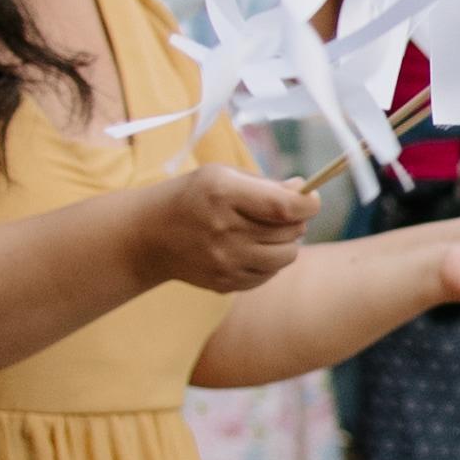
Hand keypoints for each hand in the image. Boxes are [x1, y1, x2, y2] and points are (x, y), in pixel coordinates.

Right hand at [139, 159, 310, 293]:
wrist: (149, 236)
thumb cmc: (194, 197)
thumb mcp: (222, 175)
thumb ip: (266, 184)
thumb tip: (304, 192)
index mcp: (222, 194)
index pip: (283, 206)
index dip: (307, 204)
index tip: (310, 199)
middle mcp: (223, 230)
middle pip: (290, 233)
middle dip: (296, 221)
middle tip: (283, 213)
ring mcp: (224, 261)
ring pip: (286, 257)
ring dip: (287, 243)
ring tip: (268, 231)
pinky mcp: (224, 284)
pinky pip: (269, 275)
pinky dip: (269, 261)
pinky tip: (250, 248)